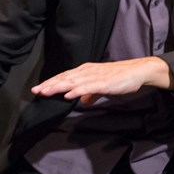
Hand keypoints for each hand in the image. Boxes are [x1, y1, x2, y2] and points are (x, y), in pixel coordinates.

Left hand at [31, 58, 173, 104]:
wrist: (137, 72)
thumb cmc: (120, 78)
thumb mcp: (102, 86)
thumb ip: (91, 93)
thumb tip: (82, 101)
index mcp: (85, 71)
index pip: (64, 77)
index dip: (51, 82)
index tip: (38, 89)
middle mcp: (87, 71)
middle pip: (64, 78)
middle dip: (49, 85)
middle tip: (35, 91)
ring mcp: (95, 76)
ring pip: (72, 82)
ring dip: (58, 87)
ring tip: (46, 92)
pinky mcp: (104, 82)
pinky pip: (87, 87)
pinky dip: (77, 90)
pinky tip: (68, 95)